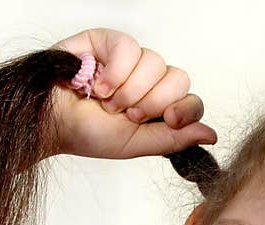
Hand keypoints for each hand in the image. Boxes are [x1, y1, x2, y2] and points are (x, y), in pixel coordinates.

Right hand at [48, 28, 216, 158]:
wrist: (52, 123)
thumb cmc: (88, 134)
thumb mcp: (137, 144)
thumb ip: (174, 138)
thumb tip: (211, 134)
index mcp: (158, 105)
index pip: (191, 99)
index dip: (185, 109)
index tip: (170, 120)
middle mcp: (147, 80)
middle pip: (179, 78)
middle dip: (153, 102)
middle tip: (127, 114)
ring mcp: (129, 59)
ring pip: (156, 63)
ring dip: (130, 90)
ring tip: (107, 102)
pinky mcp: (108, 41)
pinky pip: (130, 47)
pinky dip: (117, 72)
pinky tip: (98, 85)